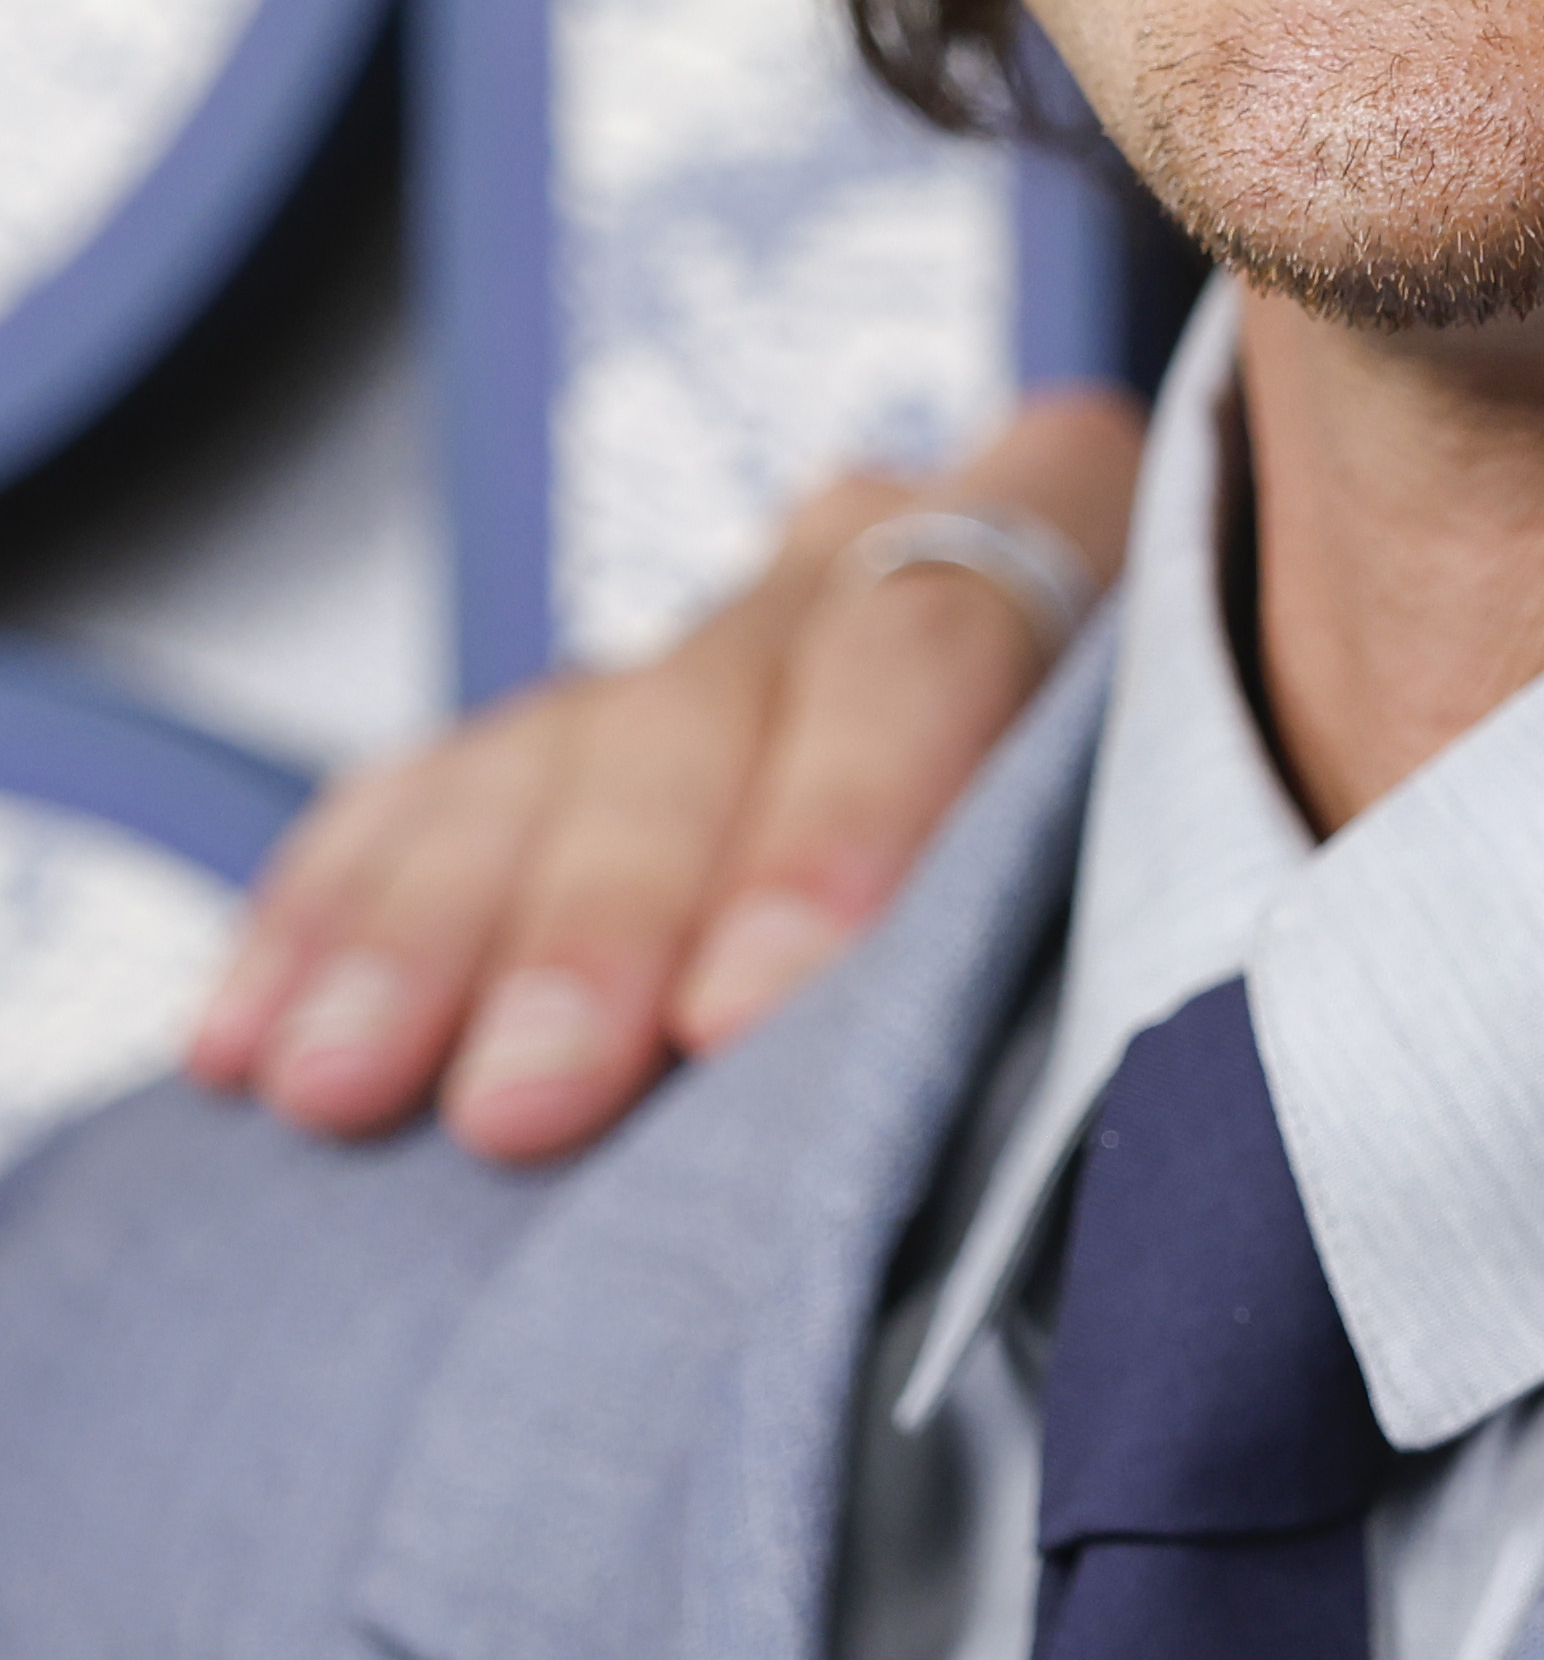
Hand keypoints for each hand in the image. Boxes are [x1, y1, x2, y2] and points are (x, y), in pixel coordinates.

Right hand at [185, 385, 1145, 1164]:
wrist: (1075, 775)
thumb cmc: (1164, 872)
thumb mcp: (1178, 846)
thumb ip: (1102, 924)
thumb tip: (1036, 1120)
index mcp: (1068, 539)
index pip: (946, 639)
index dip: (844, 820)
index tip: (748, 1008)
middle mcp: (865, 552)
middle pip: (717, 705)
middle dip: (608, 916)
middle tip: (527, 1100)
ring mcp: (697, 637)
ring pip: (550, 751)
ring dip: (432, 930)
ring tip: (336, 1088)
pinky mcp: (559, 733)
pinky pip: (422, 790)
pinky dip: (332, 914)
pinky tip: (249, 1040)